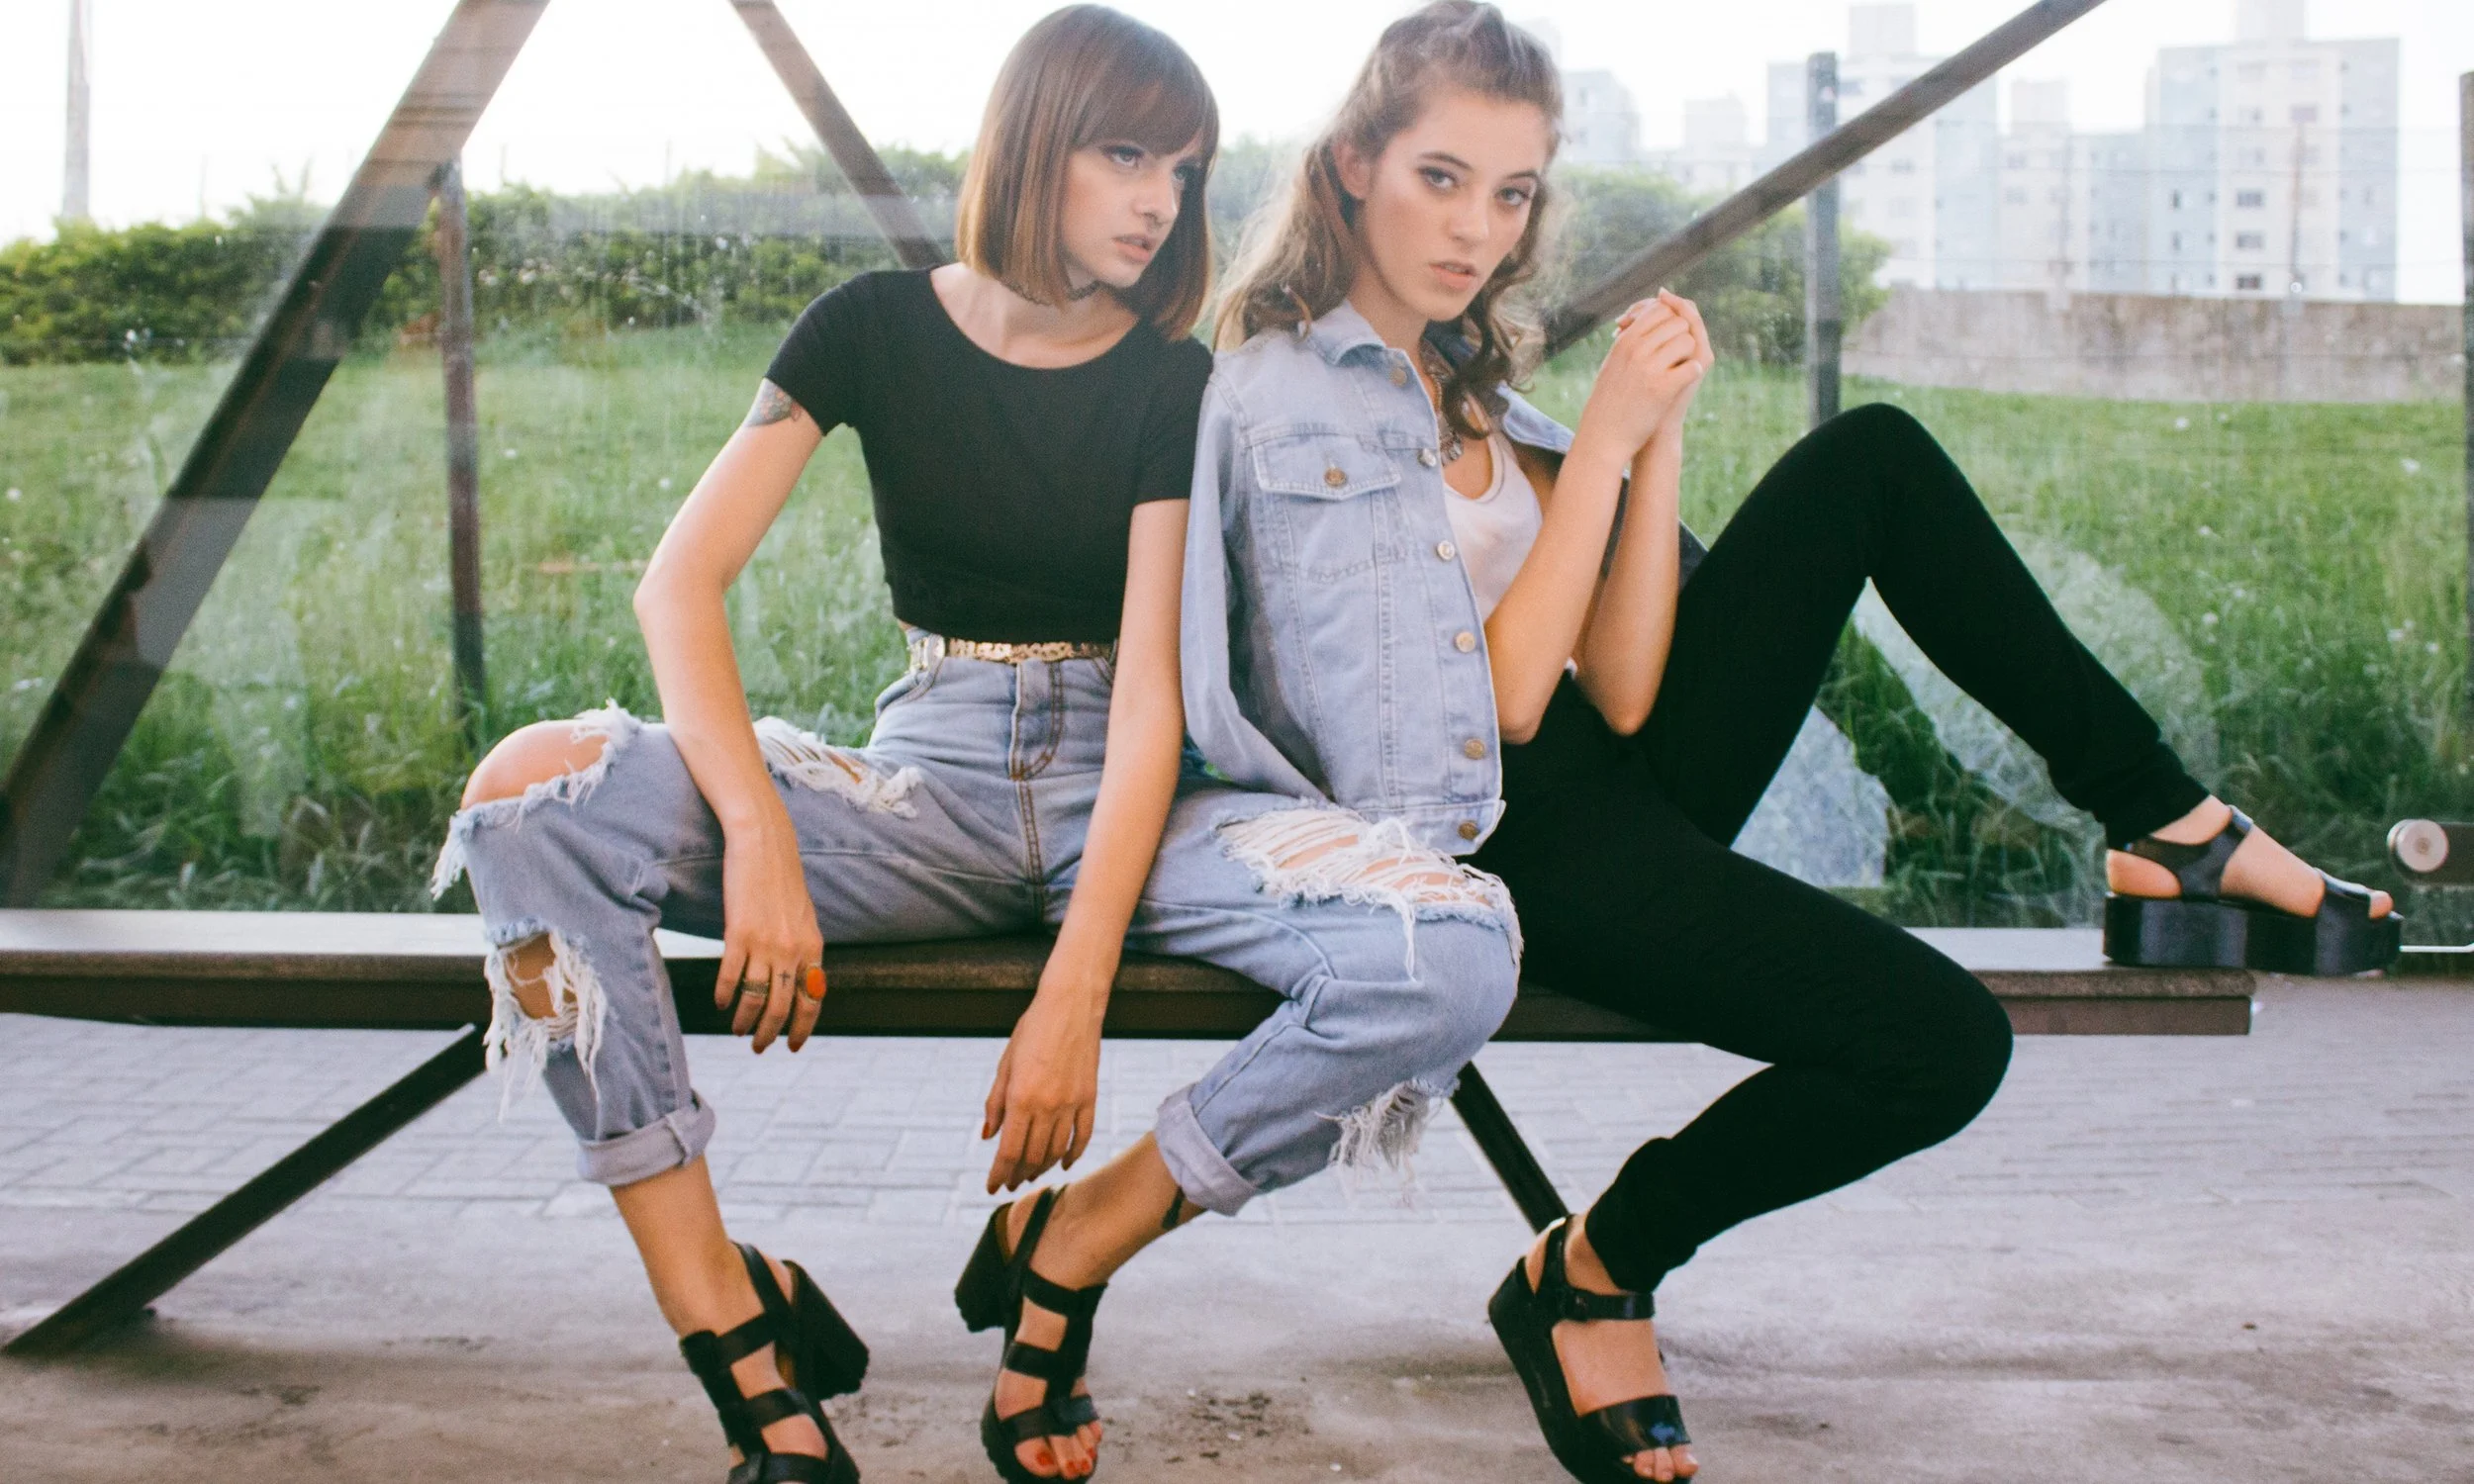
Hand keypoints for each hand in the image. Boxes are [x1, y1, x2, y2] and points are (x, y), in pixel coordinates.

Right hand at [714, 805, 825, 1053]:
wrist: (764, 844)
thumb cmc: (781, 880)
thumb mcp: (803, 917)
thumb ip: (803, 950)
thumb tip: (802, 982)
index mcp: (813, 948)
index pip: (812, 1000)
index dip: (803, 1028)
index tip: (791, 1046)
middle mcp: (793, 950)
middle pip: (783, 1007)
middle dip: (770, 1034)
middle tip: (758, 1047)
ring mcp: (766, 943)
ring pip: (756, 998)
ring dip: (745, 1021)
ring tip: (736, 1029)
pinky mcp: (739, 933)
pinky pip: (731, 976)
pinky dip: (724, 995)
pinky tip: (719, 1003)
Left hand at [981, 981, 1104, 1192]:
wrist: (1071, 1005)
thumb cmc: (1032, 1029)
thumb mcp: (1005, 1064)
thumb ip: (995, 1103)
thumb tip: (988, 1136)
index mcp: (1020, 1097)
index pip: (1008, 1151)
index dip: (998, 1174)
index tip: (992, 1187)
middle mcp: (1047, 1106)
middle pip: (1031, 1157)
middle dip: (1017, 1175)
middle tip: (1009, 1182)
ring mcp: (1071, 1103)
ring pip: (1055, 1151)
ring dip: (1041, 1168)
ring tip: (1030, 1174)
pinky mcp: (1089, 1097)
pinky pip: (1082, 1136)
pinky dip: (1072, 1154)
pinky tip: (1063, 1163)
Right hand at [1572, 290, 1710, 462]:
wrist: (1603, 435)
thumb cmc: (1608, 401)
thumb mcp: (1613, 363)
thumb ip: (1629, 340)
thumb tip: (1640, 318)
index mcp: (1624, 341)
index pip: (1659, 309)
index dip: (1671, 318)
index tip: (1669, 334)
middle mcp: (1636, 349)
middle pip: (1677, 321)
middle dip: (1683, 334)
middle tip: (1677, 351)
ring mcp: (1649, 368)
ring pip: (1687, 341)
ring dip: (1689, 352)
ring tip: (1681, 365)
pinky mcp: (1662, 389)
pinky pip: (1691, 367)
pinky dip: (1692, 372)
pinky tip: (1684, 379)